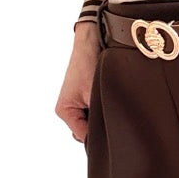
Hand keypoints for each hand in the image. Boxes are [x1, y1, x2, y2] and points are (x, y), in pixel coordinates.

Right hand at [55, 20, 101, 144]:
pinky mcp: (88, 98)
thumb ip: (97, 118)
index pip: (83, 137)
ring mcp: (79, 104)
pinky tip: (111, 97)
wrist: (93, 40)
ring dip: (104, 114)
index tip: (113, 131)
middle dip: (101, 126)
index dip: (98, 137)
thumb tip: (106, 136)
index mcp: (65, 111)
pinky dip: (106, 106)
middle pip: (88, 131)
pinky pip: (99, 110)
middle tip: (113, 114)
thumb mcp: (93, 94)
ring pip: (95, 121)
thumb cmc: (88, 62)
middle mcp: (70, 110)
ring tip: (111, 101)